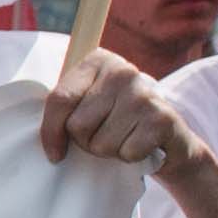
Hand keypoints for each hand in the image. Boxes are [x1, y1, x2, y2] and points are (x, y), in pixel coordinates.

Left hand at [40, 53, 191, 173]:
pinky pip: (126, 152)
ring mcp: (144, 93)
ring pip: (100, 143)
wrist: (169, 137)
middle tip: (105, 135)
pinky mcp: (162, 118)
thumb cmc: (117, 121)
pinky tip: (141, 143)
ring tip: (124, 138)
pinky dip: (130, 157)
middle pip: (78, 125)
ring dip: (109, 151)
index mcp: (98, 61)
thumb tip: (48, 143)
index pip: (59, 99)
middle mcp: (123, 71)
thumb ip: (64, 107)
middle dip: (86, 141)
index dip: (50, 132)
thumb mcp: (88, 105)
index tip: (54, 153)